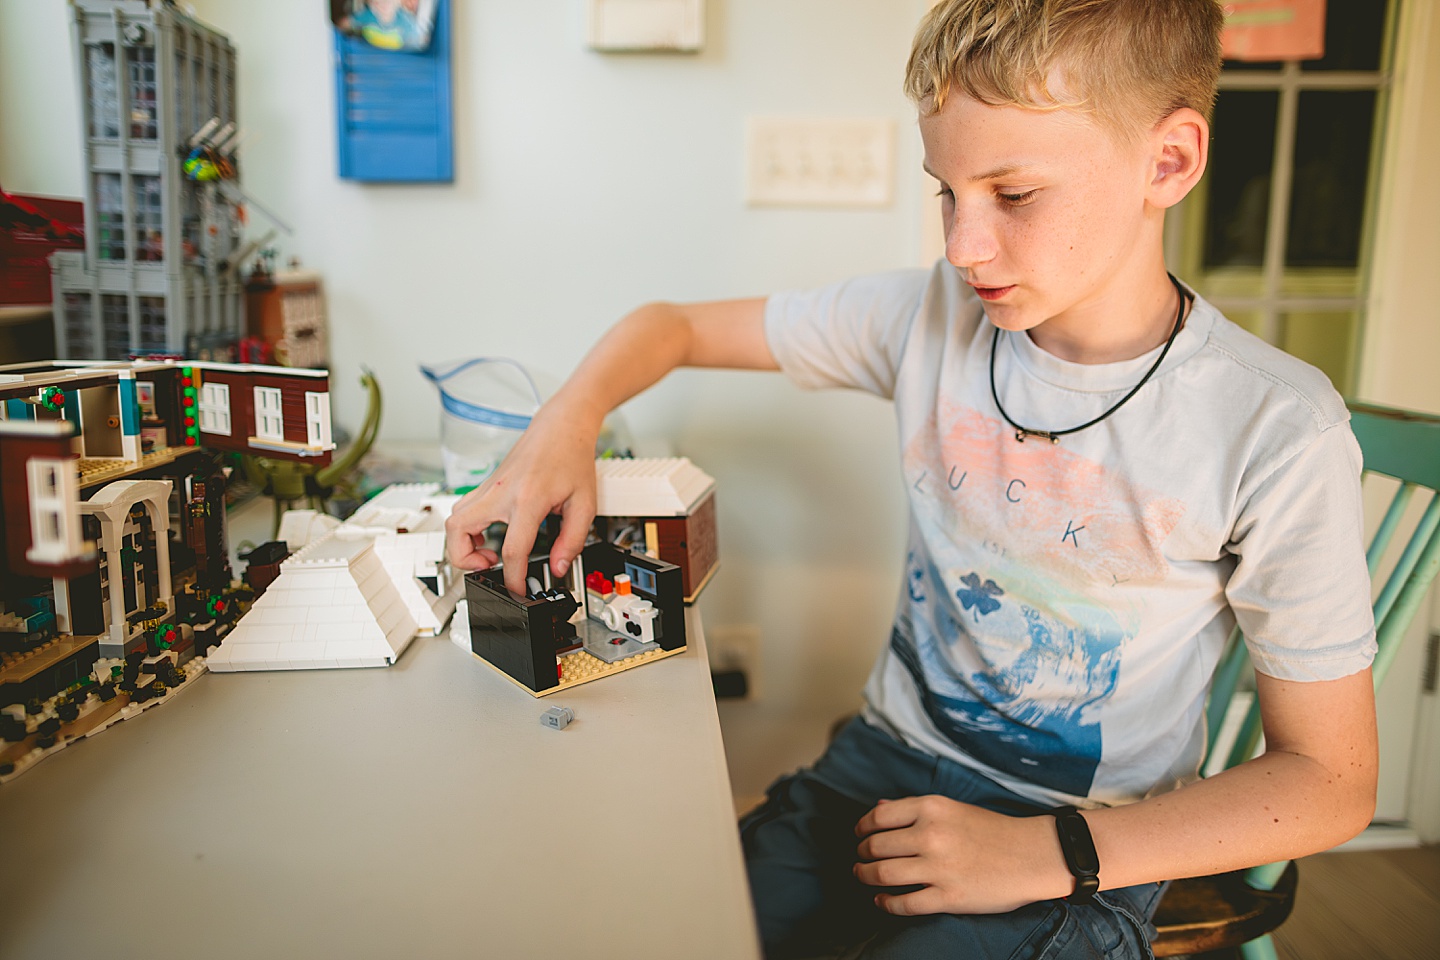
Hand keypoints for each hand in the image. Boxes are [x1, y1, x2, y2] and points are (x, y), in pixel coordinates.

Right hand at [444, 397, 601, 595]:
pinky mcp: (486, 485)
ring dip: (461, 544)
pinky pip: (462, 511)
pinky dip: (466, 530)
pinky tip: (487, 535)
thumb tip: (558, 567)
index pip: (512, 549)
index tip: (517, 590)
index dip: (513, 578)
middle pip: (458, 532)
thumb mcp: (584, 504)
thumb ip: (572, 540)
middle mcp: (502, 492)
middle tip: (489, 567)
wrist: (562, 427)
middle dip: (466, 560)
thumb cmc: (573, 458)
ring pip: (453, 520)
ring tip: (488, 553)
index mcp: (529, 498)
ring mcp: (489, 487)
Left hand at [853, 796, 1070, 915]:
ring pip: (883, 874)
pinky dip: (886, 903)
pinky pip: (904, 903)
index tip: (859, 834)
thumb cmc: (992, 830)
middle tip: (861, 858)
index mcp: (932, 808)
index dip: (862, 827)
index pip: (879, 816)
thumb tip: (878, 807)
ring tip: (864, 876)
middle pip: (876, 846)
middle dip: (862, 854)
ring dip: (866, 876)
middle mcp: (931, 835)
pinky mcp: (948, 898)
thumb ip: (914, 808)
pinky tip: (882, 900)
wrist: (1031, 855)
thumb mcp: (953, 808)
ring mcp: (939, 868)